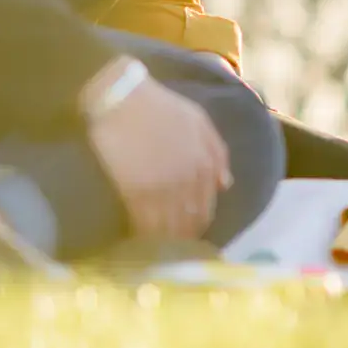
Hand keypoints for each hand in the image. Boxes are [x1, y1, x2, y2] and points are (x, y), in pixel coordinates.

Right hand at [85, 74, 230, 240]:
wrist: (121, 99)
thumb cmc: (160, 106)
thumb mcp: (199, 121)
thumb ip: (217, 152)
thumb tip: (225, 185)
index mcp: (205, 164)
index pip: (206, 208)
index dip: (198, 225)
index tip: (190, 233)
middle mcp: (188, 180)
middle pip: (189, 222)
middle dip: (183, 237)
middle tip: (173, 247)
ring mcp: (162, 188)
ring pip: (168, 227)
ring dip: (165, 241)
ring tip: (157, 249)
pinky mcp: (135, 192)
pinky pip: (144, 224)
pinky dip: (144, 235)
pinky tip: (139, 240)